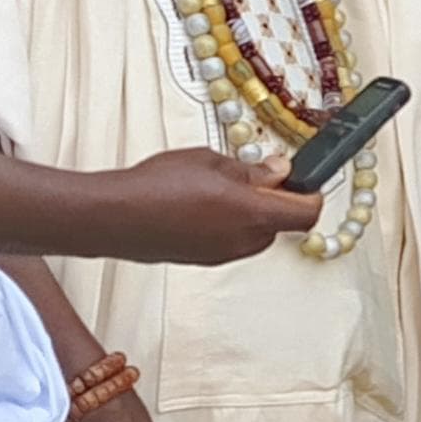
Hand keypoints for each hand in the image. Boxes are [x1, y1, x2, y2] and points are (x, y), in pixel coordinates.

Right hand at [94, 148, 320, 264]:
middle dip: (276, 200)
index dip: (309, 194)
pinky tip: (200, 204)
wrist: (110, 218)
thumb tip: (279, 171)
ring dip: (250, 212)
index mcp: (254, 214)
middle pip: (282, 223)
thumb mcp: (212, 162)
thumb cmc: (157, 185)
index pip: (308, 213)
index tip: (299, 176)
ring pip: (255, 233)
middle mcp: (244, 242)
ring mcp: (222, 255)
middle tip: (255, 175)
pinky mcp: (202, 259)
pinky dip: (228, 224)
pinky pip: (231, 241)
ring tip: (220, 187)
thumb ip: (252, 170)